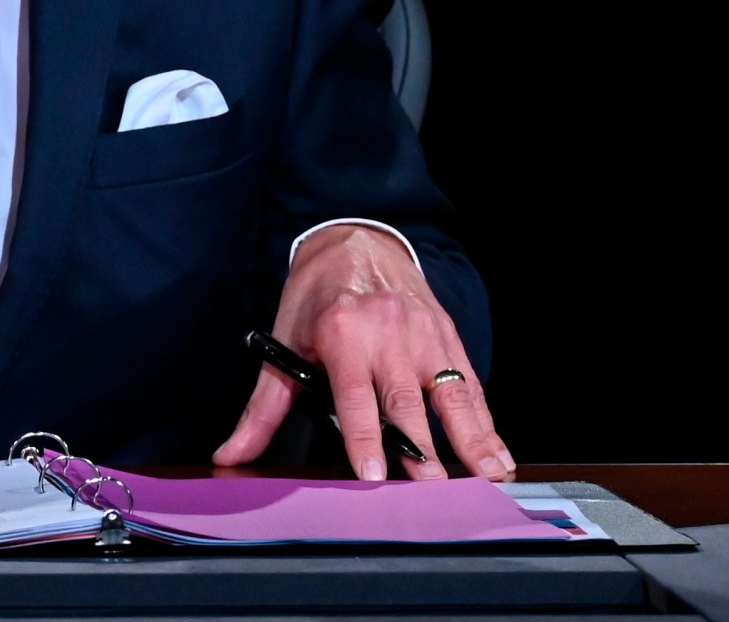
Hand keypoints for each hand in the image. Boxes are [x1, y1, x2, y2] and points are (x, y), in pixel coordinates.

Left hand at [212, 225, 513, 481]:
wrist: (356, 237)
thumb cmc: (317, 295)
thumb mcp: (283, 343)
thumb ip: (262, 408)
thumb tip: (231, 454)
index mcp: (343, 332)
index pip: (354, 395)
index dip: (364, 436)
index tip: (375, 473)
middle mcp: (388, 332)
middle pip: (406, 400)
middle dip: (422, 449)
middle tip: (433, 490)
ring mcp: (424, 333)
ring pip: (451, 393)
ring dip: (471, 439)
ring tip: (487, 476)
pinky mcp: (448, 336)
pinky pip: (469, 383)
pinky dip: (485, 421)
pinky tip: (497, 453)